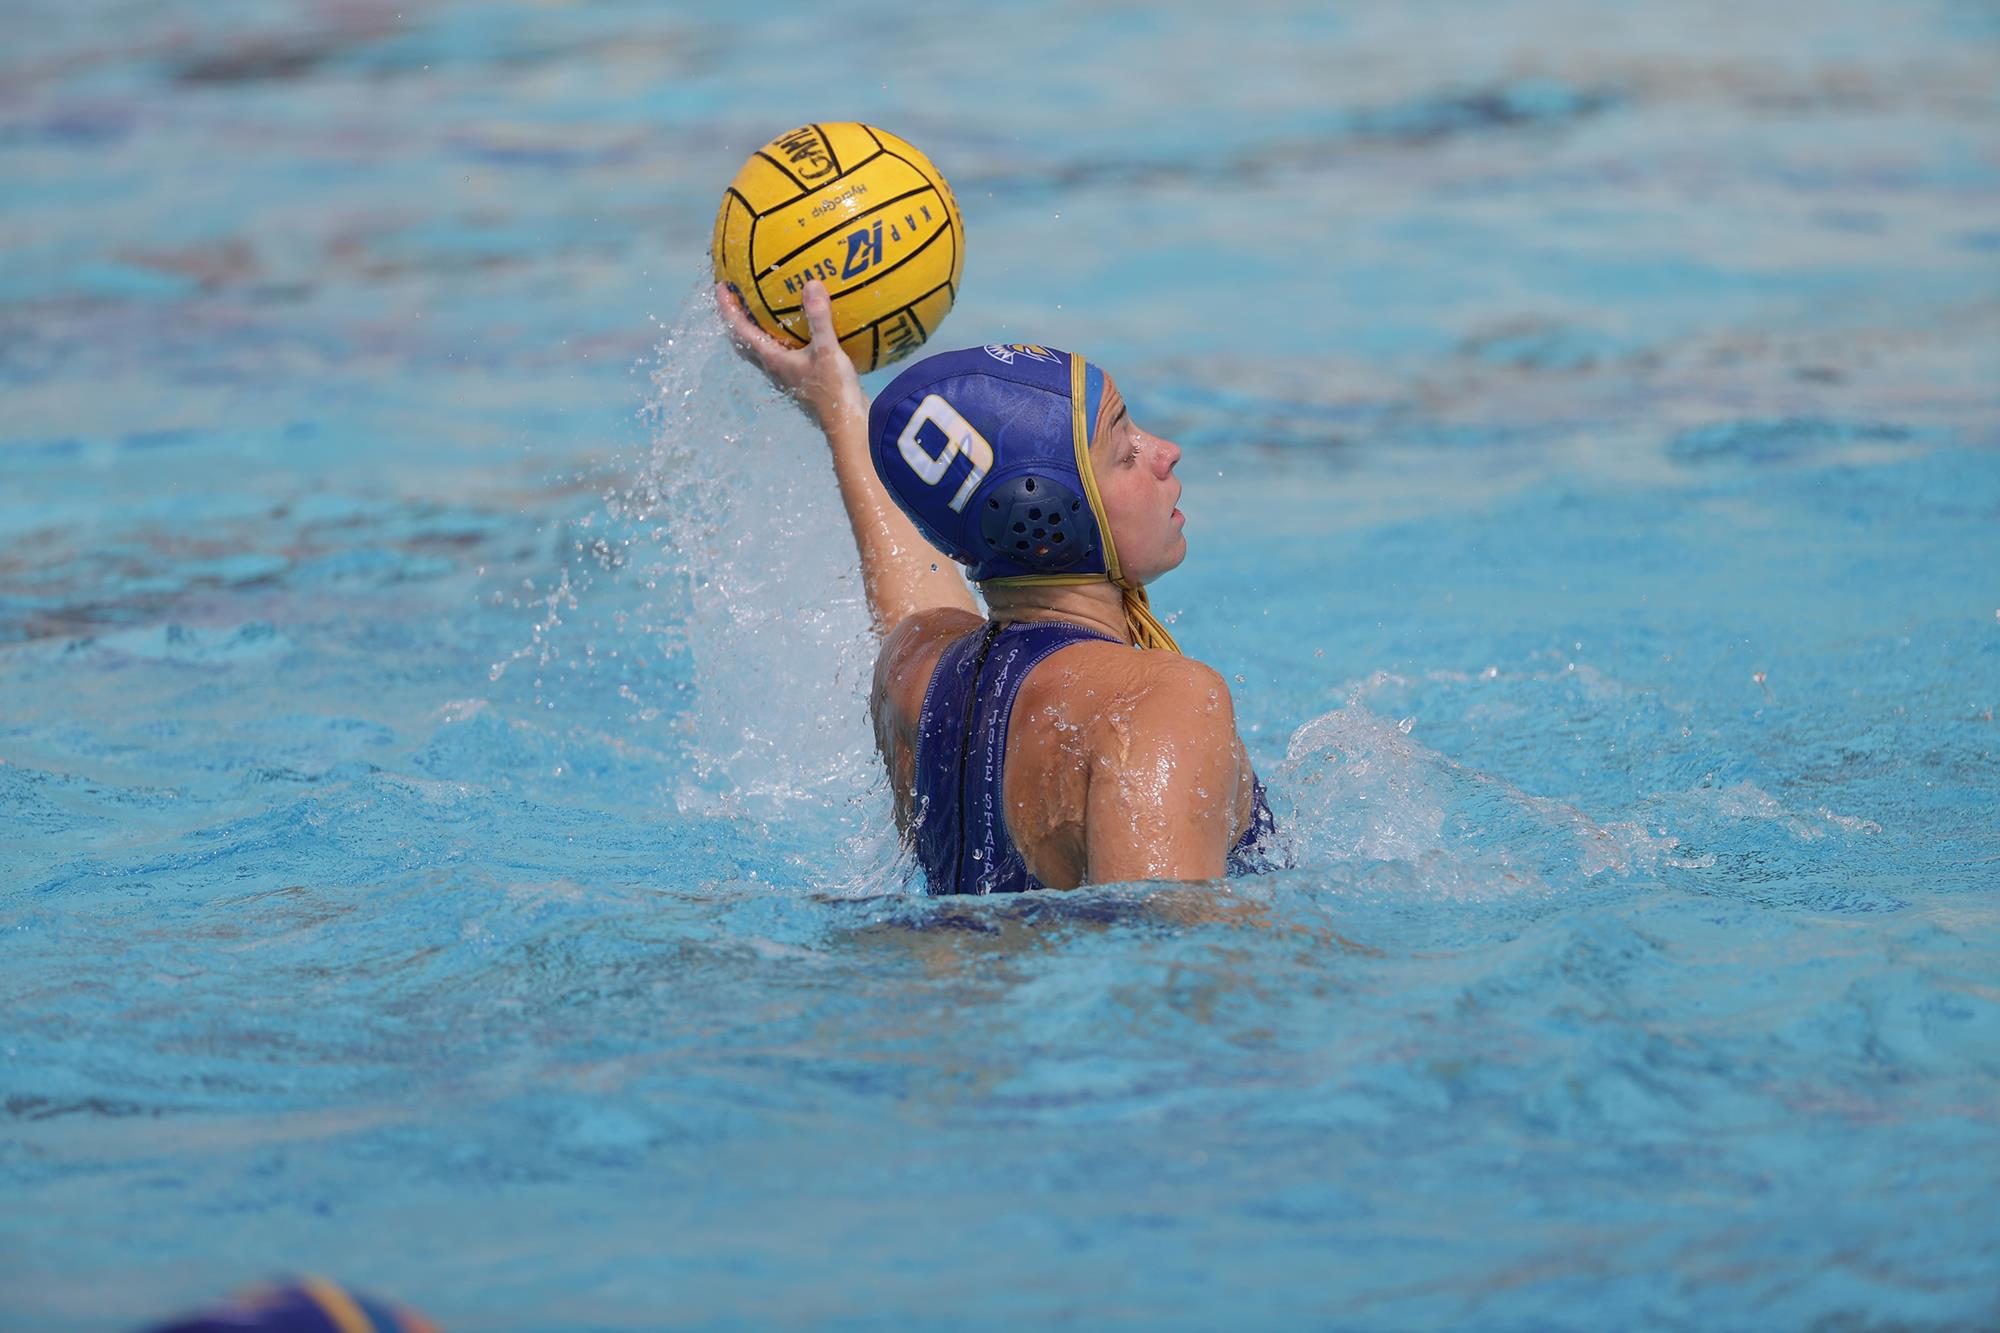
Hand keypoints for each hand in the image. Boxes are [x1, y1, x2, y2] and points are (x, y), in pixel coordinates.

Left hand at [716, 278, 865, 431]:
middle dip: (735, 320)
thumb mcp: (828, 351)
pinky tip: (798, 330)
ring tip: (760, 311)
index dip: (728, 308)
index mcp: (772, 360)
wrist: (846, 425)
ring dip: (754, 331)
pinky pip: (782, 354)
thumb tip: (812, 284)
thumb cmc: (834, 392)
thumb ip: (819, 318)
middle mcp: (773, 368)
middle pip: (743, 343)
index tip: (721, 286)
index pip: (740, 331)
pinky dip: (781, 338)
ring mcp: (786, 376)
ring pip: (760, 350)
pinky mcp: (800, 380)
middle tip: (734, 299)